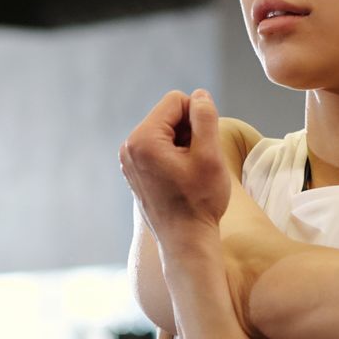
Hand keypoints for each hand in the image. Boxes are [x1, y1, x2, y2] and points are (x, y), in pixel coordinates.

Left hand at [119, 89, 231, 241]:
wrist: (185, 242)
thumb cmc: (199, 202)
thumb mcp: (209, 155)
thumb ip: (205, 118)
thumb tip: (200, 96)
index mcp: (142, 139)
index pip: (176, 101)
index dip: (198, 116)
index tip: (205, 144)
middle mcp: (129, 147)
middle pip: (168, 115)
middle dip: (189, 130)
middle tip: (199, 161)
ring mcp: (129, 161)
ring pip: (165, 132)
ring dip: (184, 143)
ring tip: (191, 171)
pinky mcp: (135, 172)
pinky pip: (158, 148)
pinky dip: (174, 156)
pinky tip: (182, 178)